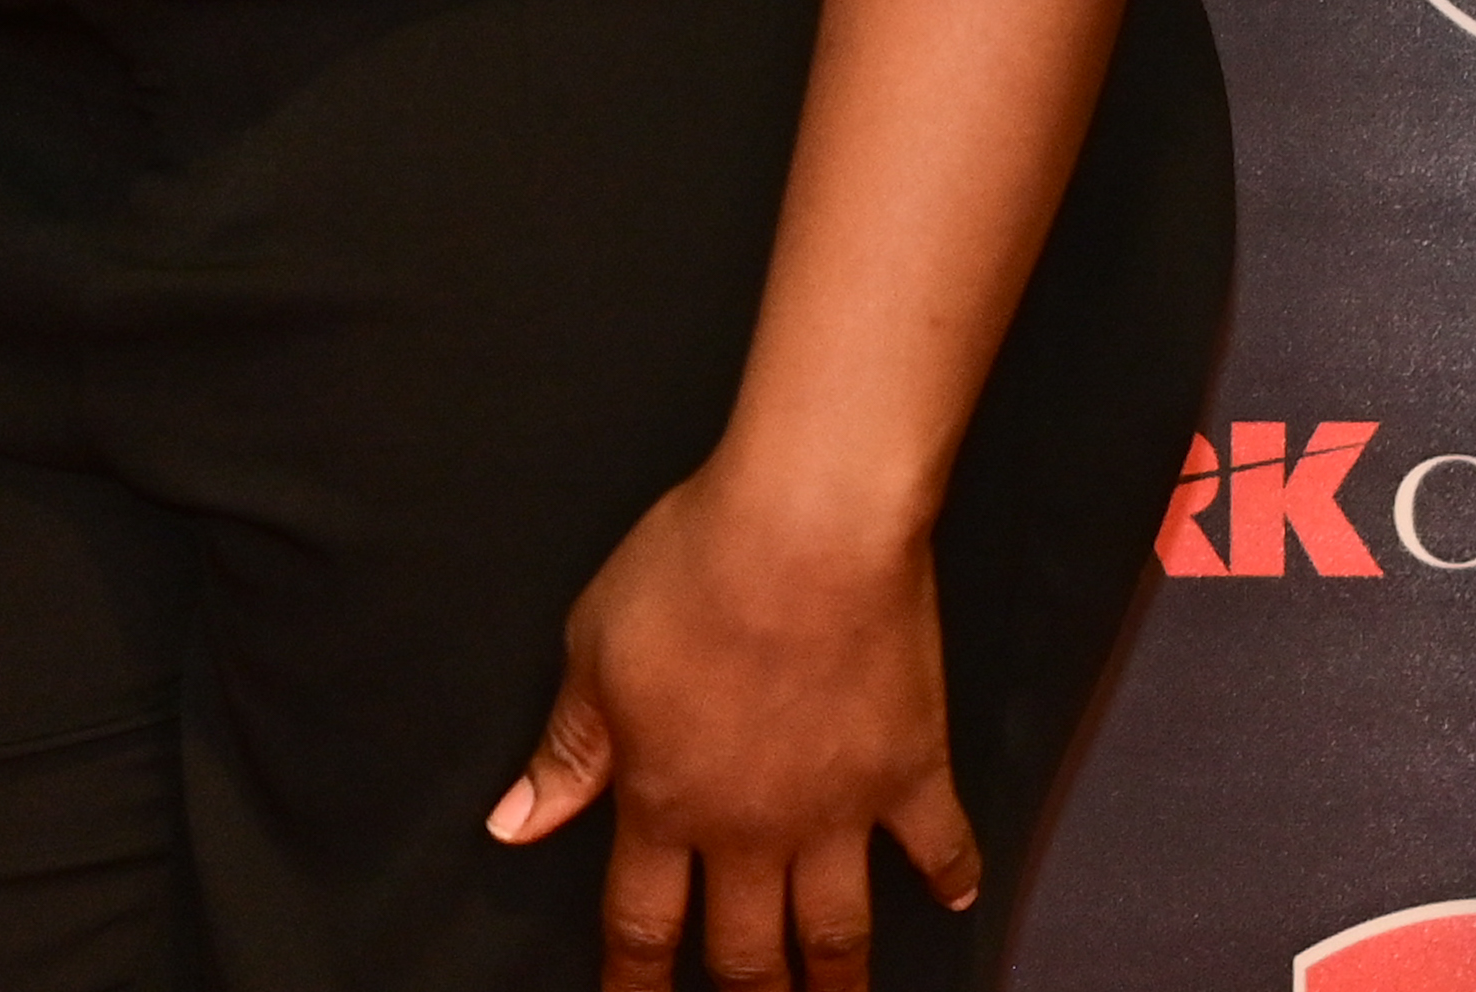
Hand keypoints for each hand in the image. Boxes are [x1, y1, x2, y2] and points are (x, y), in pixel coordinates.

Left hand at [488, 461, 972, 984]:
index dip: (635, 981)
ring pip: (837, 932)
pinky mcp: (909, 769)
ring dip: (837, 980)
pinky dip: (952, 875)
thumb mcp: (595, 650)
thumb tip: (517, 822)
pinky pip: (938, 845)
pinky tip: (958, 897)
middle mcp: (752, 828)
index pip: (642, 923)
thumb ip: (566, 750)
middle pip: (746, 954)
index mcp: (666, 801)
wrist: (806, 529)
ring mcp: (838, 809)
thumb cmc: (692, 570)